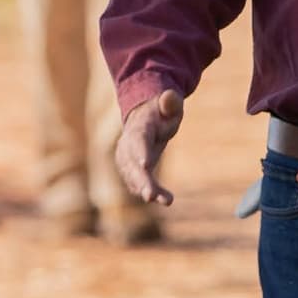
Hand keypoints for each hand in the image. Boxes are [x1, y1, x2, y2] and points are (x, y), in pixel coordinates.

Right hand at [114, 90, 182, 208]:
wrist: (143, 119)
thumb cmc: (160, 112)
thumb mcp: (168, 105)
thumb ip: (170, 102)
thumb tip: (170, 96)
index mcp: (140, 128)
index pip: (138, 140)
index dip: (140, 152)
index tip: (145, 165)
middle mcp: (128, 146)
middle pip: (133, 164)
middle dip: (141, 180)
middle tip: (151, 195)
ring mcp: (127, 160)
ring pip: (134, 178)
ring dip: (146, 190)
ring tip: (167, 200)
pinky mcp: (131, 171)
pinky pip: (139, 184)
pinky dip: (152, 192)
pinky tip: (167, 199)